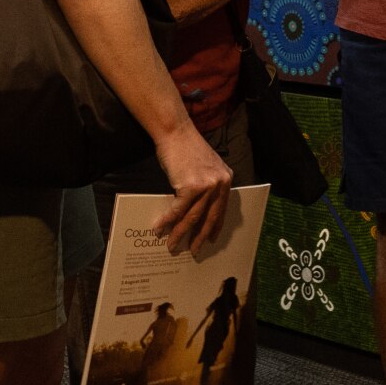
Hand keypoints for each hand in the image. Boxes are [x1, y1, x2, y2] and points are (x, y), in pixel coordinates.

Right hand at [153, 125, 232, 255]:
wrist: (175, 133)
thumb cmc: (186, 148)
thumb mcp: (205, 166)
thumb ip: (206, 184)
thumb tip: (197, 206)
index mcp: (226, 178)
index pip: (222, 208)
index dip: (216, 226)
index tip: (211, 240)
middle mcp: (220, 183)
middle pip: (210, 217)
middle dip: (200, 236)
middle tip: (194, 251)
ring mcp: (207, 186)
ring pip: (192, 217)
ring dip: (181, 233)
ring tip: (172, 245)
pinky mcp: (190, 187)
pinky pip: (177, 210)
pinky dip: (167, 221)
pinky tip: (159, 228)